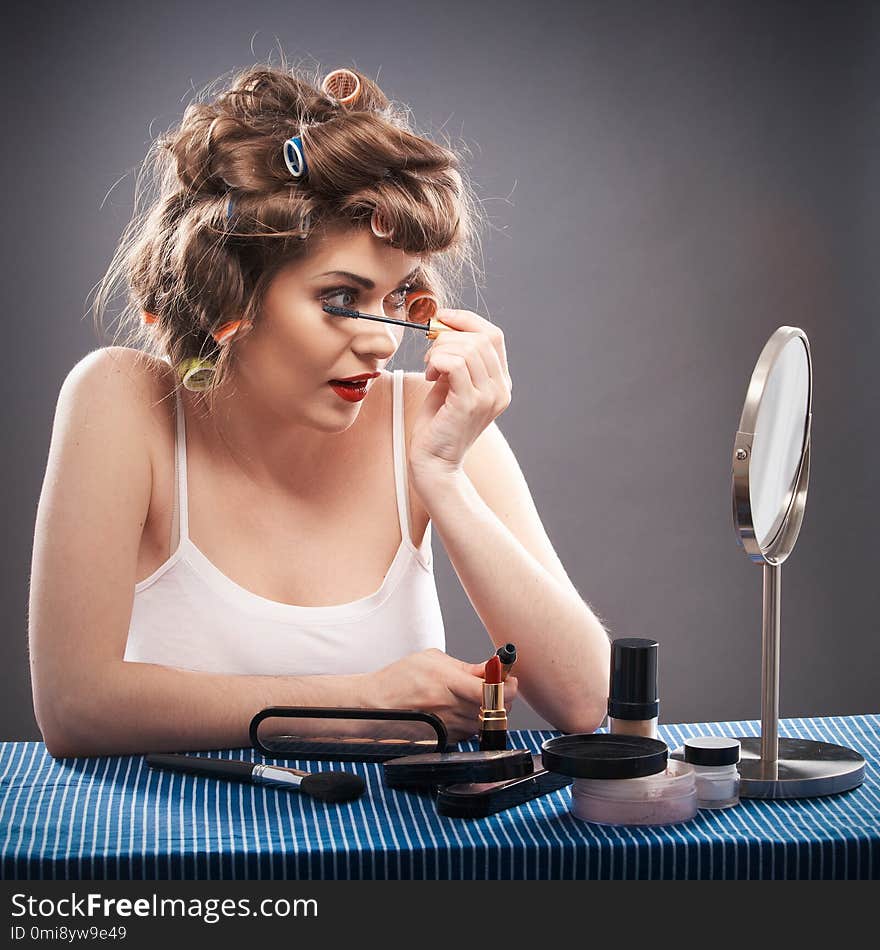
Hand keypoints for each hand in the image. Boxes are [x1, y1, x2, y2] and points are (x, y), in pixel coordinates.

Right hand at [370, 648, 518, 743]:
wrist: (375, 707)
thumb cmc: (399, 680)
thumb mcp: (432, 660)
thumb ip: (466, 667)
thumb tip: (492, 668)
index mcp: (448, 683)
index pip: (491, 691)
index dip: (507, 686)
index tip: (509, 678)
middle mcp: (450, 708)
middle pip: (495, 708)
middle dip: (502, 696)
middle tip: (497, 685)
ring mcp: (450, 727)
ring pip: (486, 720)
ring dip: (488, 708)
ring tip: (471, 696)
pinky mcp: (447, 740)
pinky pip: (472, 730)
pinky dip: (473, 720)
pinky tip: (458, 709)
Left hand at [409, 309, 511, 486]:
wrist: (434, 463)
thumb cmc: (437, 426)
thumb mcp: (450, 385)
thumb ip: (455, 360)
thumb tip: (444, 329)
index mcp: (500, 383)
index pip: (494, 335)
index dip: (466, 320)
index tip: (441, 318)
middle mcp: (501, 389)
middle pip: (480, 338)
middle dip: (447, 337)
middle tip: (430, 356)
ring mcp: (488, 397)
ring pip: (467, 348)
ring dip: (440, 350)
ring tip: (430, 368)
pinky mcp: (469, 404)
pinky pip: (455, 364)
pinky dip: (437, 361)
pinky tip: (430, 375)